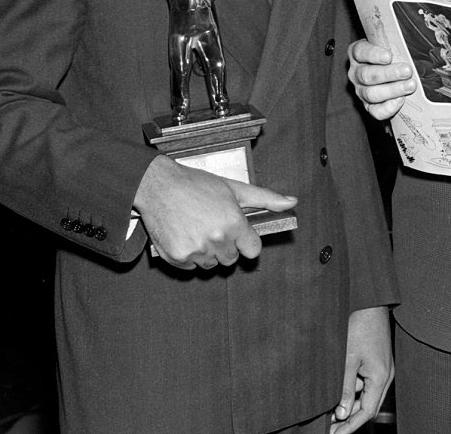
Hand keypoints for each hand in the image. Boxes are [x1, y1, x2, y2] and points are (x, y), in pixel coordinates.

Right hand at [134, 155, 296, 268]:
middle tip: (213, 225)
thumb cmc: (196, 184)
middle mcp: (217, 239)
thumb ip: (265, 198)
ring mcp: (196, 250)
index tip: (239, 234)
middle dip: (227, 245)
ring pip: (212, 264)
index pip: (253, 250)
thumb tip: (292, 202)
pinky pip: (192, 267)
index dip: (247, 241)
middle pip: (232, 258)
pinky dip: (190, 256)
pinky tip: (185, 235)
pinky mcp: (177, 258)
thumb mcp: (234, 188)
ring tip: (198, 229)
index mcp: (234, 223)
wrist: (158, 186)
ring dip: (209, 252)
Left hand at [330, 306, 392, 433]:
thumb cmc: (360, 326)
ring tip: (329, 409)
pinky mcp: (378, 362)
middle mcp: (385, 375)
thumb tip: (341, 413)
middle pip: (369, 407)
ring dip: (350, 404)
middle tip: (330, 427)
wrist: (369, 302)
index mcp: (381, 377)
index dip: (350, 427)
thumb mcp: (347, 360)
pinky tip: (339, 390)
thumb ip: (345, 388)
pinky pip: (367, 383)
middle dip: (349, 419)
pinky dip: (353, 390)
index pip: (367, 413)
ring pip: (367, 395)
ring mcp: (383, 368)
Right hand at [347, 40, 416, 120]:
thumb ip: (399, 42)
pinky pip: (375, 111)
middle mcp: (356, 72)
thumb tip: (426, 43)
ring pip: (371, 93)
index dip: (373, 54)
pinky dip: (388, 107)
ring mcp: (361, 90)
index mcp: (358, 53)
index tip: (389, 57)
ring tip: (409, 85)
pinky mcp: (369, 106)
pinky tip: (400, 100)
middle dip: (389, 73)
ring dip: (392, 90)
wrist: (394, 76)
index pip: (360, 52)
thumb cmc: (394, 54)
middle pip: (366, 75)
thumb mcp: (392, 44)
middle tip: (407, 71)